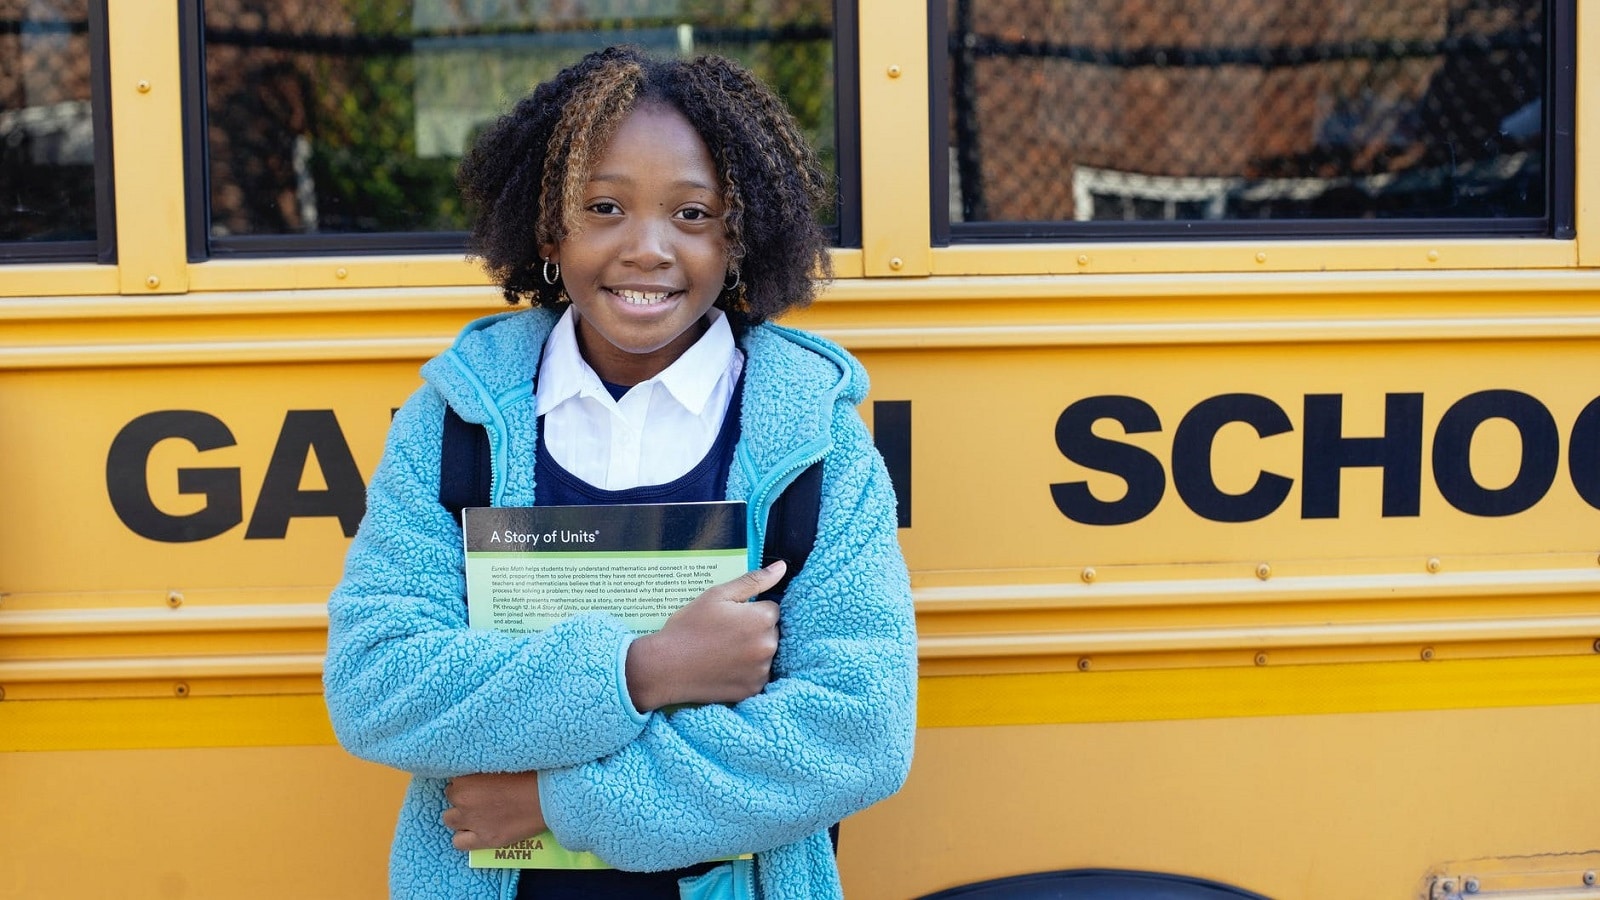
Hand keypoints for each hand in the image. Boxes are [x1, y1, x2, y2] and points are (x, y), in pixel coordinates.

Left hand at [442, 771, 545, 850]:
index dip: (467, 779)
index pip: (453, 778)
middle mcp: (463, 800)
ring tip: (477, 812)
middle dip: (463, 796)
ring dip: (461, 815)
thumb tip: (474, 771)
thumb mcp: (499, 761)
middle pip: (451, 797)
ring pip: (450, 820)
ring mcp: (473, 822)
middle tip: (481, 794)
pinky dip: (465, 836)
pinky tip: (477, 830)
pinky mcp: (484, 839)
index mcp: (465, 778)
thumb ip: (481, 767)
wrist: (547, 796)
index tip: (479, 780)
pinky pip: (458, 842)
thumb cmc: (529, 773)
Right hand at [625, 560, 785, 710]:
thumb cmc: (689, 626)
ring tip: (722, 652)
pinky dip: (746, 672)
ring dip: (752, 652)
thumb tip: (781, 567)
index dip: (750, 611)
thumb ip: (753, 580)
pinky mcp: (753, 689)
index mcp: (762, 618)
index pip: (771, 609)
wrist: (665, 667)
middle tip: (723, 635)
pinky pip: (758, 675)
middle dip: (754, 631)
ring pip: (765, 654)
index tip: (729, 618)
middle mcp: (769, 645)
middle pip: (771, 632)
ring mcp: (762, 670)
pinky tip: (725, 668)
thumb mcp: (717, 595)